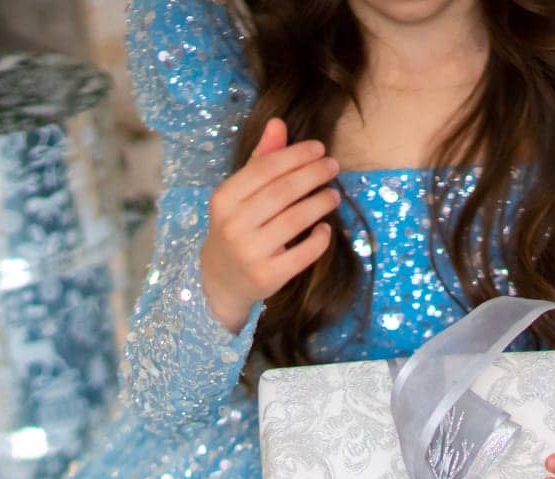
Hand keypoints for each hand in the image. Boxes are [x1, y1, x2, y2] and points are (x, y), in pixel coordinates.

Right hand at [199, 117, 339, 333]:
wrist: (221, 279)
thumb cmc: (235, 227)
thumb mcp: (239, 194)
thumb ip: (260, 160)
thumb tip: (279, 123)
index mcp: (224, 198)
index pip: (265, 168)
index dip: (296, 155)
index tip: (319, 148)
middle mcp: (234, 224)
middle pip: (283, 192)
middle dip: (313, 174)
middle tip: (333, 166)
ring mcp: (250, 252)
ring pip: (295, 220)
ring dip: (320, 203)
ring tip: (334, 195)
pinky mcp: (268, 276)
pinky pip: (302, 254)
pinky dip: (319, 239)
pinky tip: (326, 228)